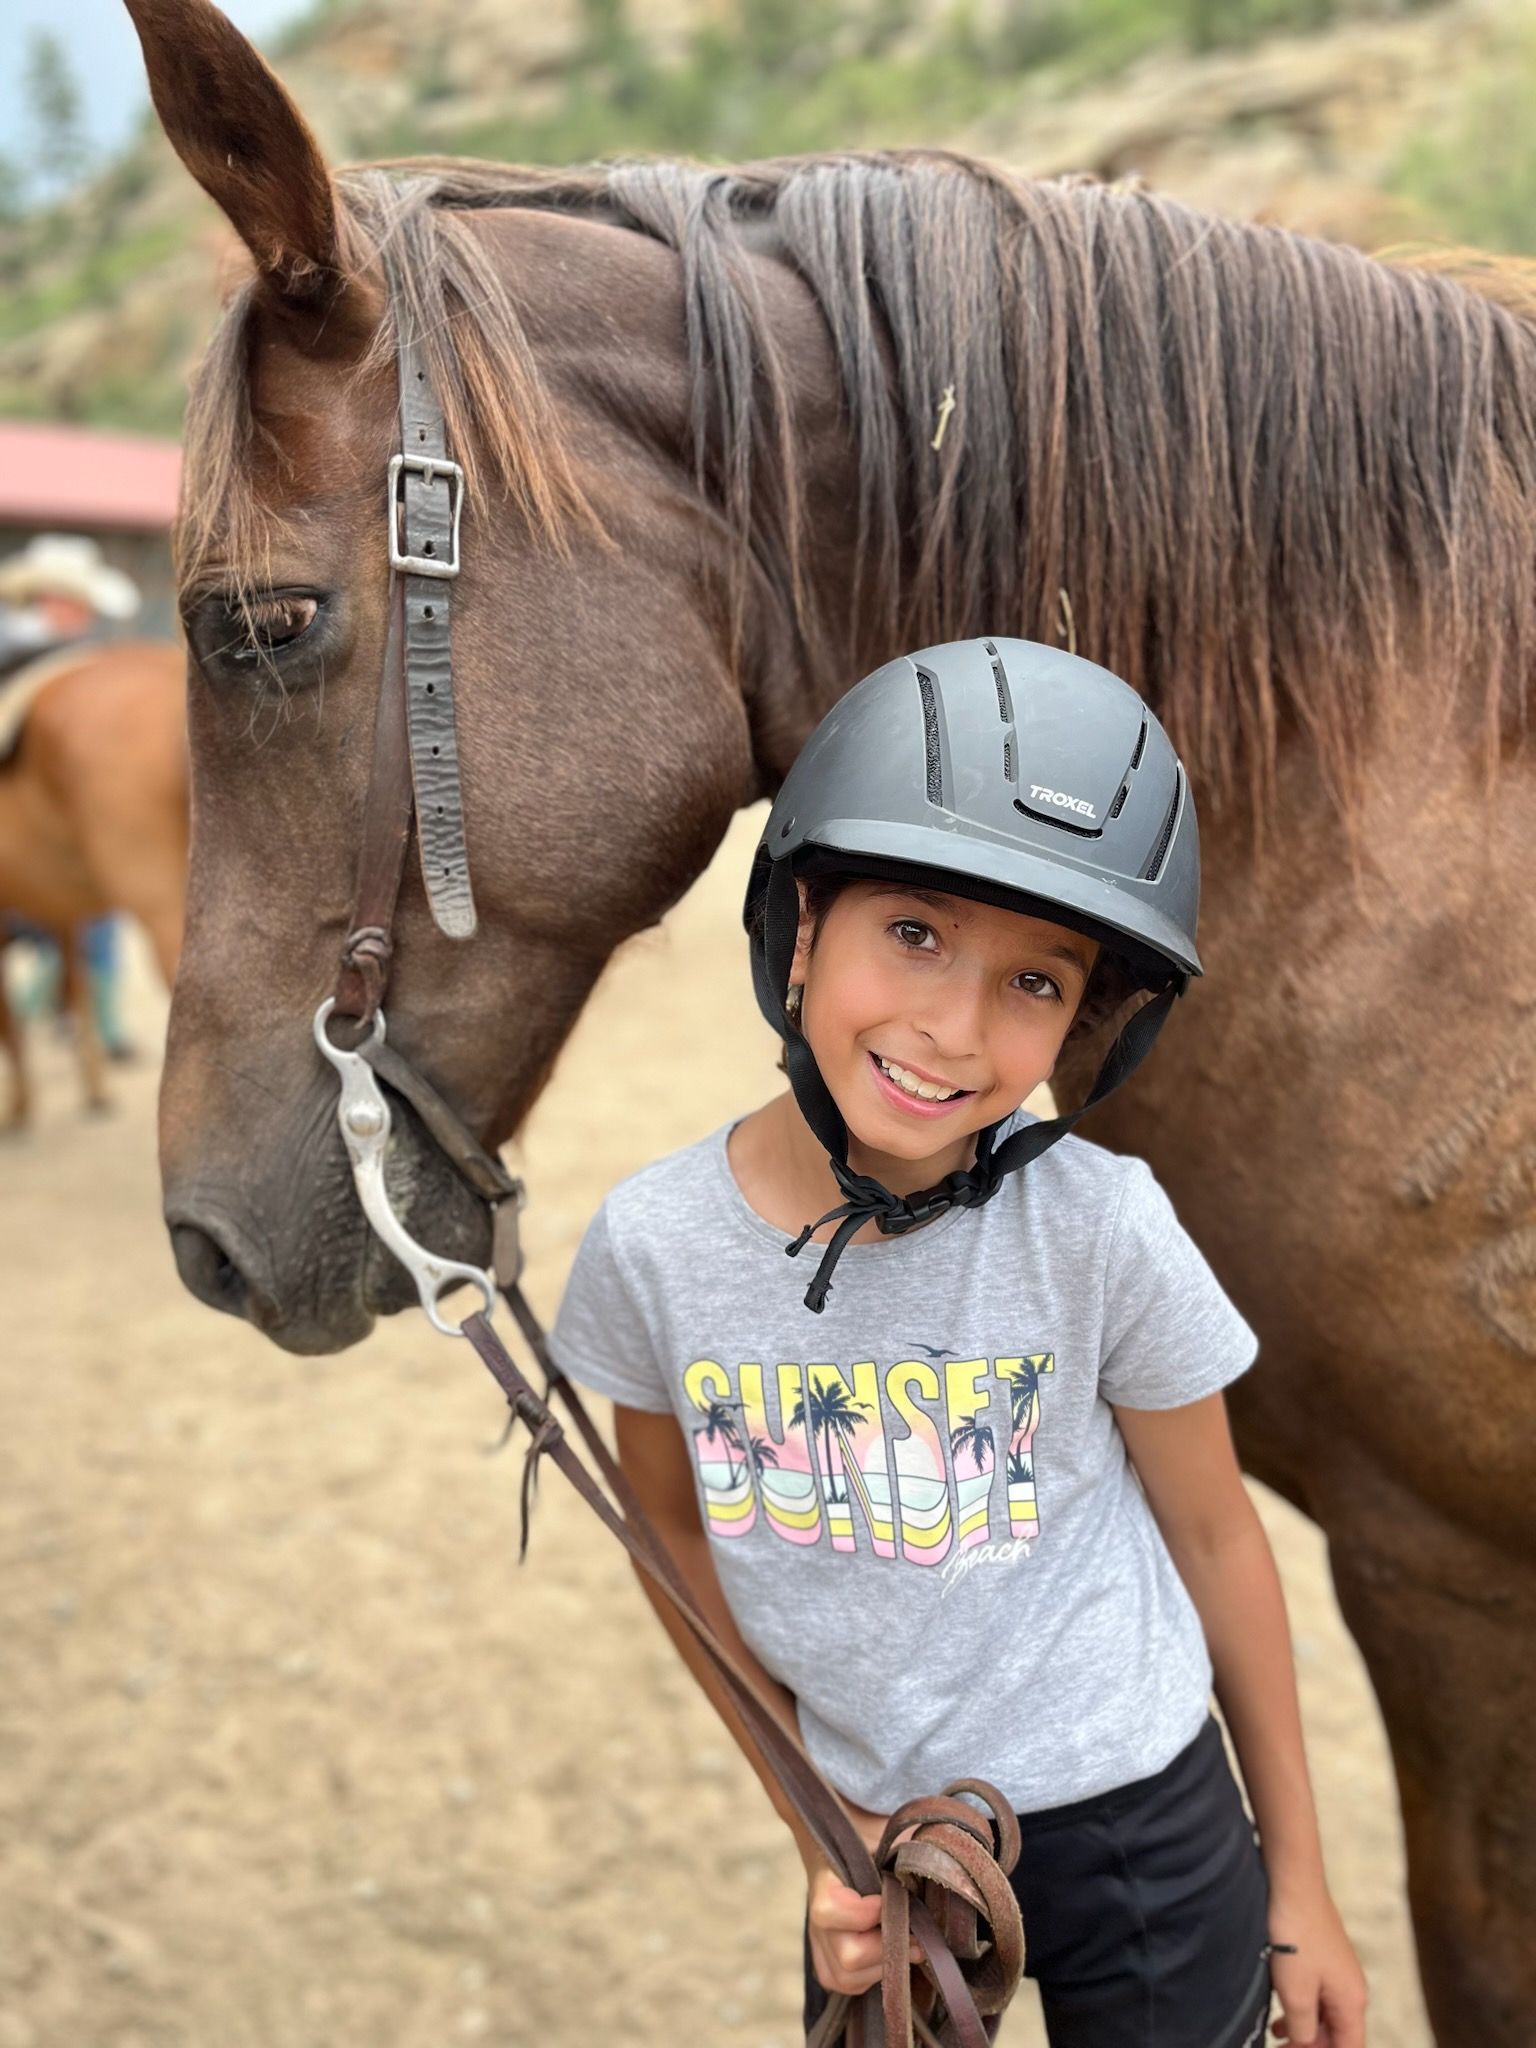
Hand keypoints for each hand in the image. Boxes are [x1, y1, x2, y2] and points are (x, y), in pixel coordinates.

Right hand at [804, 1798, 921, 1999]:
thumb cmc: (872, 1839)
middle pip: (849, 1956)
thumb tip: (935, 1864)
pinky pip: (847, 1985)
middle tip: (917, 1936)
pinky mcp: (827, 1966)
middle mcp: (816, 1919)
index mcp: (824, 1881)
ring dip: (884, 1966)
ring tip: (906, 1945)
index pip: (831, 1910)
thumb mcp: (885, 1835)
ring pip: (849, 1978)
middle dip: (889, 1948)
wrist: (849, 1840)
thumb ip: (904, 1849)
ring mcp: (819, 1945)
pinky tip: (889, 1954)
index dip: (867, 1913)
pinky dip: (872, 1976)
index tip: (894, 1900)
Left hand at [1266, 1877, 1368, 2047]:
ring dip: (1303, 2029)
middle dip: (1312, 2046)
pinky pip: (1315, 1994)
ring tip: (1276, 2036)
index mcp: (1352, 2002)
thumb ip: (1304, 2029)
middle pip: (1337, 2034)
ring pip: (1324, 2015)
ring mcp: (1336, 1971)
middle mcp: (1350, 1989)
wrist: (1292, 1886)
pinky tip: (1279, 2011)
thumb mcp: (1296, 1994)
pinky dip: (1299, 2008)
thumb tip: (1306, 2044)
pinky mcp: (1321, 1957)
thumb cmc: (1296, 1937)